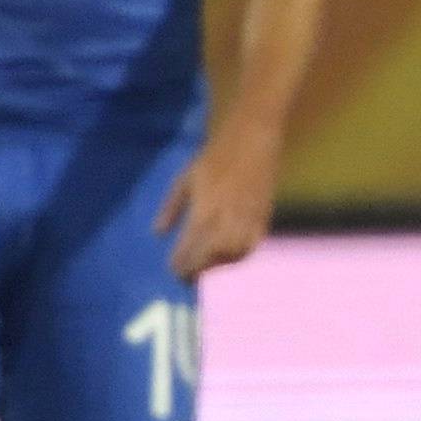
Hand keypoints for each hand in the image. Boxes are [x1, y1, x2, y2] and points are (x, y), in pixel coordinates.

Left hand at [153, 117, 279, 280]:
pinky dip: (238, 257)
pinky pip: (250, 248)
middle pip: (209, 258)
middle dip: (197, 270)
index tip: (174, 271)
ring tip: (207, 267)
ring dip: (217, 265)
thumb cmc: (214, 159)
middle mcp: (225, 223)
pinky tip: (229, 256)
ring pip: (231, 257)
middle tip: (188, 276)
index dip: (180, 265)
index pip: (189, 250)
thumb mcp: (184, 180)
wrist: (252, 144)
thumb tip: (158, 233)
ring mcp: (246, 223)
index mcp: (203, 213)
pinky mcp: (262, 221)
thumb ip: (171, 208)